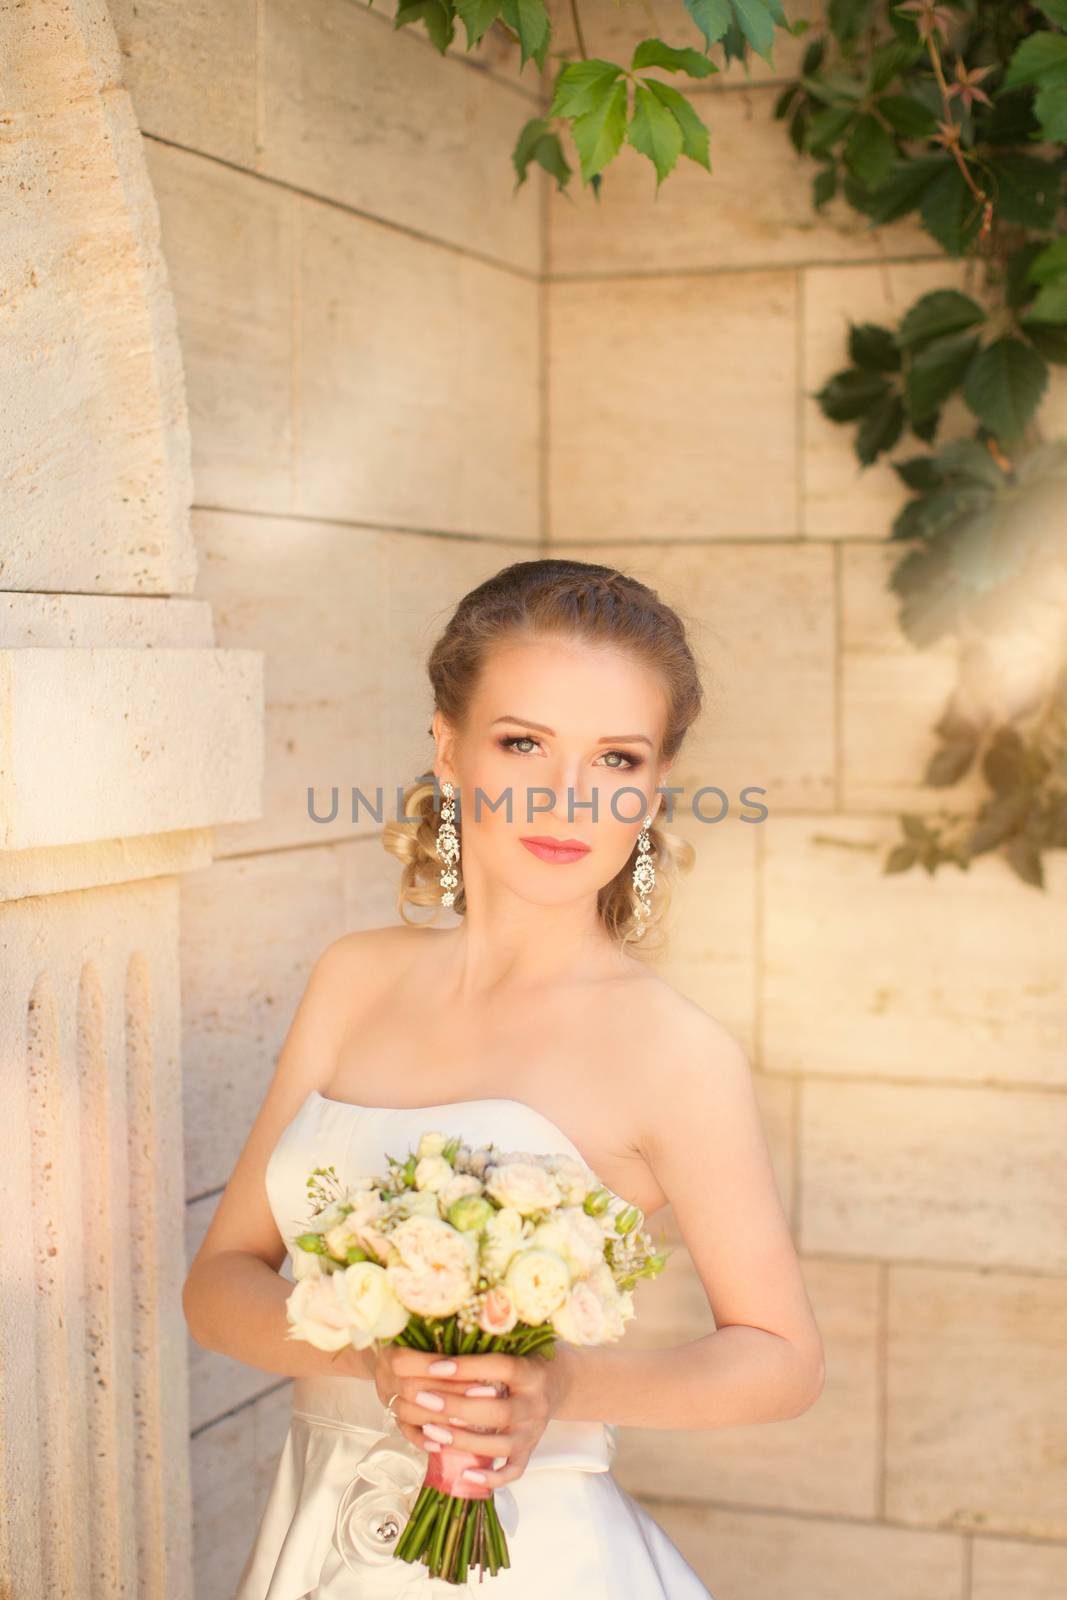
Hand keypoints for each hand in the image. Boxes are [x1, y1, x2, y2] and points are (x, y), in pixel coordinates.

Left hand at [370, 1343, 577, 1489]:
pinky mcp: (529, 1452)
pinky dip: (490, 1477)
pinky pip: (511, 1471)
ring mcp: (533, 1432)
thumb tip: (450, 1319)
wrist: (560, 1382)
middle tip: (422, 1399)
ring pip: (499, 1444)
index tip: (435, 1365)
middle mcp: (535, 1404)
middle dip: (455, 1407)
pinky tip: (465, 1474)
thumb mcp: (518, 1341)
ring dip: (463, 1440)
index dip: (467, 1368)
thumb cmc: (528, 1356)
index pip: (500, 1368)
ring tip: (432, 1430)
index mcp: (532, 1371)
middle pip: (495, 1410)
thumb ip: (492, 1337)